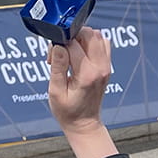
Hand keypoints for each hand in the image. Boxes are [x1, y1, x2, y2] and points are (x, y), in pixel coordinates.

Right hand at [48, 28, 115, 157]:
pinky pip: (102, 44)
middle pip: (89, 34)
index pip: (73, 44)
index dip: (58, 45)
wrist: (84, 123)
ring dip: (81, 38)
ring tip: (68, 52)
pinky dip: (90, 42)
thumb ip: (58, 66)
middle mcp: (100, 67)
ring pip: (97, 36)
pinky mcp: (106, 66)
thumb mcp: (56, 91)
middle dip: (71, 36)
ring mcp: (106, 66)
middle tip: (59, 51)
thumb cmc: (68, 112)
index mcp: (87, 74)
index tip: (51, 56)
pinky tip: (79, 53)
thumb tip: (57, 45)